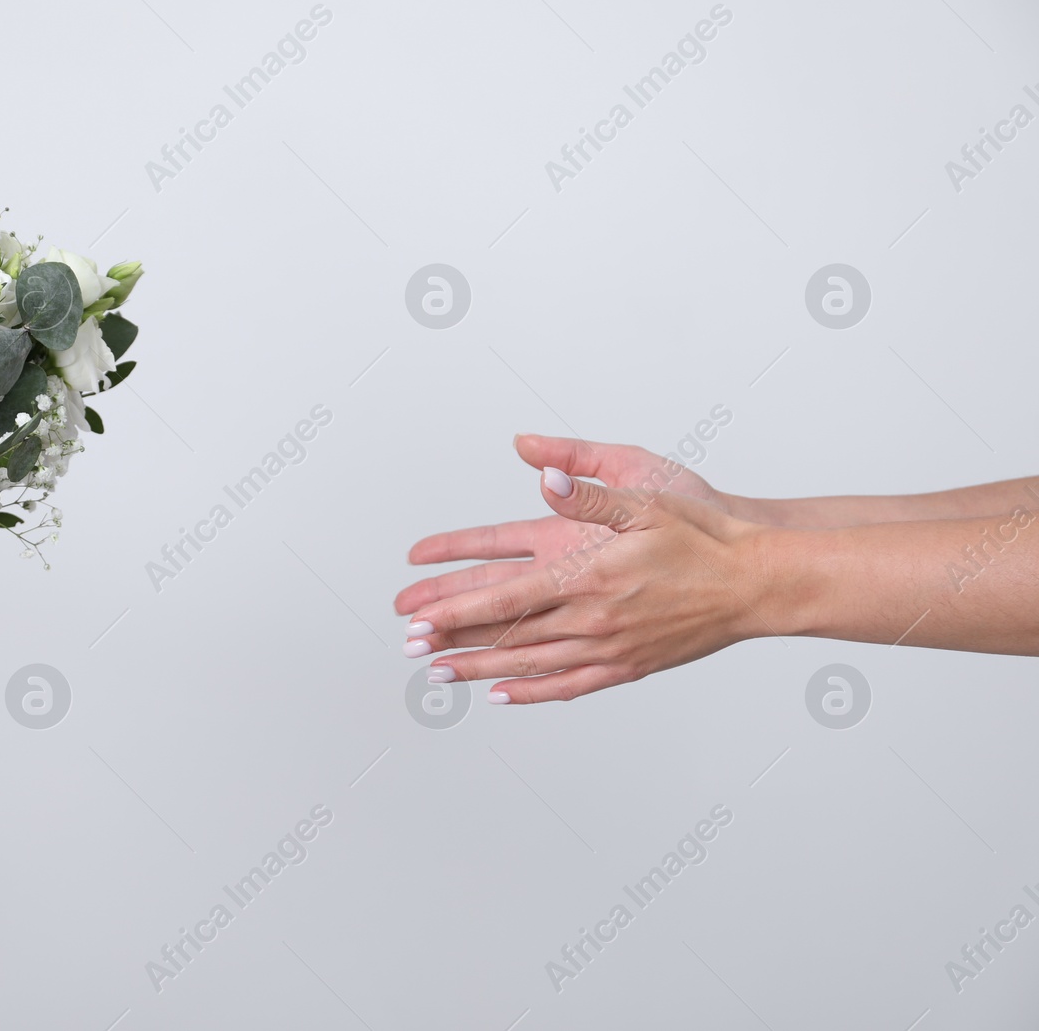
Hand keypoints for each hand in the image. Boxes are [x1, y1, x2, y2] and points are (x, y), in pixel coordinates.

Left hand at [400, 467, 768, 703]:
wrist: (758, 581)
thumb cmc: (703, 534)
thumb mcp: (644, 496)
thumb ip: (587, 491)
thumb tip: (543, 474)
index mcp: (586, 574)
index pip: (504, 596)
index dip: (455, 608)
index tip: (418, 615)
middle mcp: (591, 617)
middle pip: (506, 636)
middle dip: (453, 641)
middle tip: (410, 648)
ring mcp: (609, 647)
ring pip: (530, 665)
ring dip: (480, 670)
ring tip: (440, 674)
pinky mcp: (628, 665)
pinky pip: (570, 685)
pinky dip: (532, 692)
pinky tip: (503, 694)